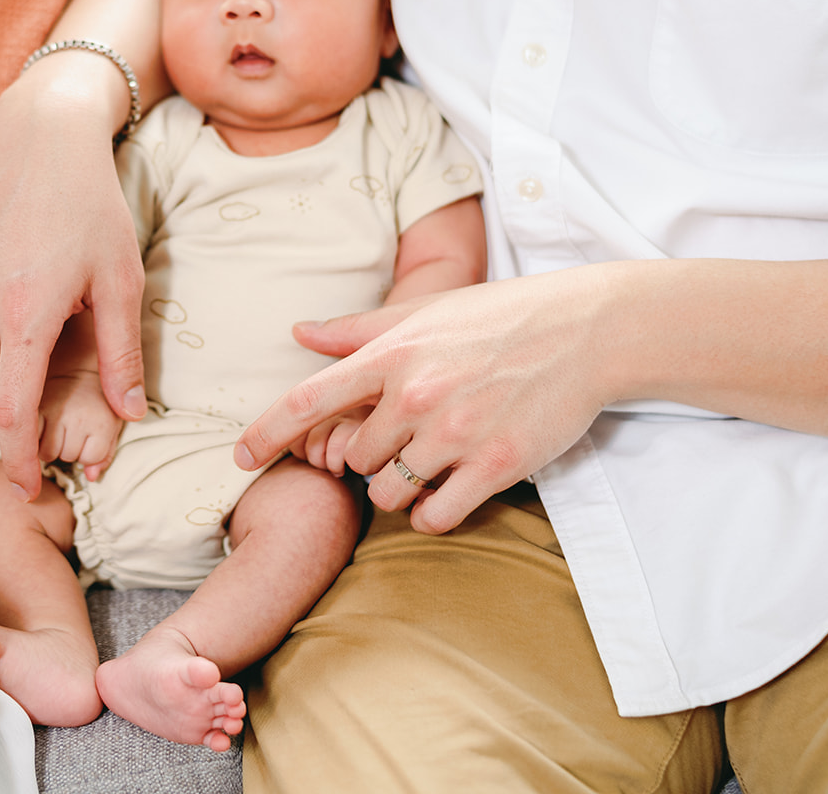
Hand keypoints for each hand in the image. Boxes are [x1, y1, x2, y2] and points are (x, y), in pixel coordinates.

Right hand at [0, 61, 146, 500]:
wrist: (40, 132)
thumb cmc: (91, 203)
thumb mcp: (121, 278)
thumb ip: (122, 353)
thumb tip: (128, 415)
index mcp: (23, 317)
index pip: (10, 414)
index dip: (16, 459)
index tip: (25, 487)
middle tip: (28, 445)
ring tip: (13, 399)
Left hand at [239, 268, 620, 534]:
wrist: (587, 330)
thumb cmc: (500, 316)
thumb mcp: (426, 311)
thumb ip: (357, 330)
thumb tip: (298, 331)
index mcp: (393, 354)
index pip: (308, 400)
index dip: (267, 433)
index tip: (240, 457)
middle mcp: (416, 395)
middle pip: (353, 459)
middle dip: (366, 459)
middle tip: (401, 442)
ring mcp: (456, 433)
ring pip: (389, 494)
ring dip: (397, 490)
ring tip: (426, 464)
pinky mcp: (496, 466)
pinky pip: (436, 516)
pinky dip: (432, 514)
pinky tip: (446, 491)